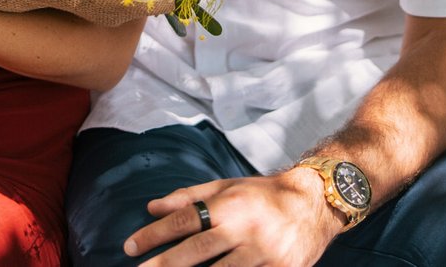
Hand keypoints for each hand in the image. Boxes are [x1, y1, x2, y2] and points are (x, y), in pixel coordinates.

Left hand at [124, 169, 341, 266]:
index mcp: (230, 205)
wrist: (316, 203)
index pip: (184, 221)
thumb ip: (189, 197)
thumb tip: (151, 207)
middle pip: (197, 251)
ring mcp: (265, 255)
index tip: (129, 247)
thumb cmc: (263, 194)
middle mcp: (246, 229)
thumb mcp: (226, 186)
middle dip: (165, 264)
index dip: (154, 234)